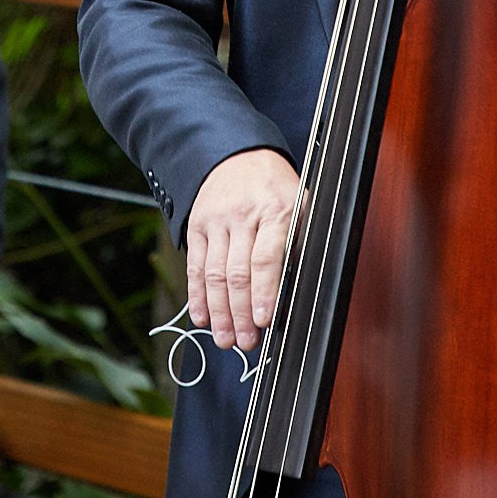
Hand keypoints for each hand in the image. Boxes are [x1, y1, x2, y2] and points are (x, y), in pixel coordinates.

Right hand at [187, 148, 299, 351]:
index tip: (263, 321)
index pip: (266, 258)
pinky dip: (197, 295)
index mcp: (277, 211)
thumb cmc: (277, 189)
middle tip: (245, 342)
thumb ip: (299, 244)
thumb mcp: (301, 207)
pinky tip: (202, 317)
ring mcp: (216, 220)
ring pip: (213, 273)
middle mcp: (243, 216)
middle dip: (240, 313)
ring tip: (225, 339)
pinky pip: (195, 265)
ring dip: (219, 311)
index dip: (264, 293)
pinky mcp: (197, 225)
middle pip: (237, 272)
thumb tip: (298, 291)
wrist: (239, 154)